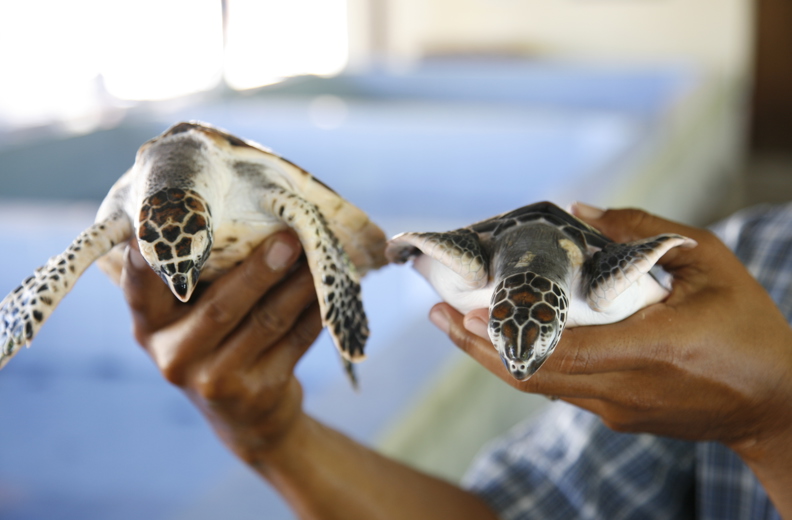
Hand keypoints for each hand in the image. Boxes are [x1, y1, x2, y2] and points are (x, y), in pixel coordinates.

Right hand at [121, 231, 320, 460]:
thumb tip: (243, 214)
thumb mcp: (189, 319)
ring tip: (318, 259)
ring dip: (297, 286)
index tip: (157, 229)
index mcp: (150, 327)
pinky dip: (314, 312)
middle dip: (259, 271)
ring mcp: (215, 380)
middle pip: (220, 307)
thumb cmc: (215, 343)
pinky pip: (294, 342)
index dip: (148, 262)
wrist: (244, 416)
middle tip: (288, 239)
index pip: (141, 290)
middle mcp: (175, 355)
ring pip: (266, 322)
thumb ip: (199, 279)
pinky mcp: (258, 391)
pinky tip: (328, 290)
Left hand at [430, 206, 791, 450]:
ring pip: (540, 386)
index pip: (559, 347)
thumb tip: (584, 210)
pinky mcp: (619, 418)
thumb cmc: (750, 327)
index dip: (506, 334)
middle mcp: (624, 388)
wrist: (779, 404)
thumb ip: (645, 232)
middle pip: (532, 373)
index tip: (462, 312)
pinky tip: (502, 344)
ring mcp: (618, 410)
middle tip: (438, 314)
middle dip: (477, 346)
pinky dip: (525, 366)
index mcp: (650, 348)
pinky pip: (560, 390)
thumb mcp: (710, 263)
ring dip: (492, 358)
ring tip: (454, 328)